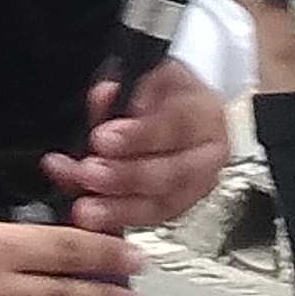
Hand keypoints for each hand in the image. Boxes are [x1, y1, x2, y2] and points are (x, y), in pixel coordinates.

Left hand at [43, 61, 230, 234]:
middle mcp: (208, 152)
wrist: (157, 106)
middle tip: (89, 173)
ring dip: (120, 208)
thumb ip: (126, 85)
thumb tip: (106, 98)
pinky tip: (93, 218)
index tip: (102, 137)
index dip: (139, 134)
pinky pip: (150, 220)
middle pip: (174, 172)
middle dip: (127, 176)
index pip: (176, 123)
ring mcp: (197, 184)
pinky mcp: (177, 206)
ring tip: (85, 208)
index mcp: (203, 110)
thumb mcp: (141, 75)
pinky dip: (119, 220)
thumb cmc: (150, 90)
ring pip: (163, 204)